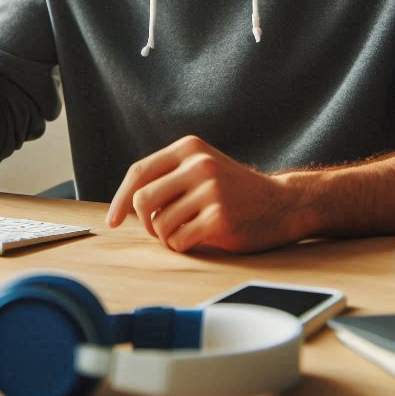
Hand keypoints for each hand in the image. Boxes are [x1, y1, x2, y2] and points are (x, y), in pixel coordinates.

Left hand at [105, 135, 300, 253]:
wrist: (282, 203)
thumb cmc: (235, 191)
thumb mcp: (203, 168)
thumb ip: (170, 176)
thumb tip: (126, 203)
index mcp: (190, 148)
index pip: (139, 172)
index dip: (120, 199)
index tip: (112, 221)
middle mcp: (198, 165)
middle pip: (143, 200)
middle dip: (146, 222)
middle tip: (162, 229)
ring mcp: (211, 191)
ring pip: (160, 224)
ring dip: (167, 237)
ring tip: (187, 231)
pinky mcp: (220, 218)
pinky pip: (179, 241)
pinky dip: (182, 246)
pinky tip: (199, 239)